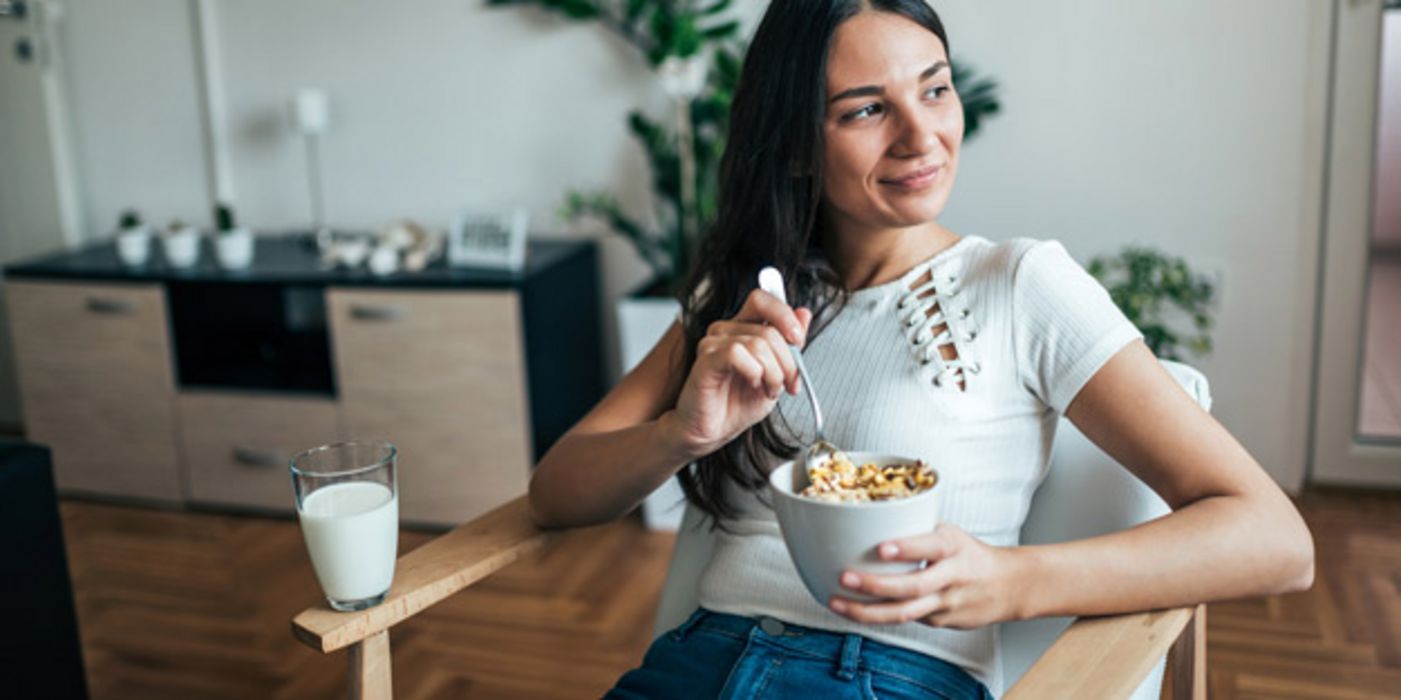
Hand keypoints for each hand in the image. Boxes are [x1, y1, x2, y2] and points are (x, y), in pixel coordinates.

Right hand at [667, 288, 812, 458]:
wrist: (714, 431)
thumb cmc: (737, 404)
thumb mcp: (777, 373)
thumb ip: (789, 344)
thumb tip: (804, 313)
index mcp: (743, 328)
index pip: (763, 300)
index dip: (785, 315)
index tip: (798, 340)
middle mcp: (726, 330)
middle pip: (770, 330)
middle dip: (789, 362)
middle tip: (789, 384)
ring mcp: (713, 343)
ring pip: (759, 344)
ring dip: (774, 373)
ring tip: (769, 390)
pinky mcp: (706, 359)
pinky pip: (738, 353)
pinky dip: (754, 372)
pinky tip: (753, 384)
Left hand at [827, 523, 1025, 629]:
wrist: (1008, 586)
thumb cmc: (969, 554)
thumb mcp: (949, 533)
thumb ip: (916, 530)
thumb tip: (869, 520)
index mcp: (953, 547)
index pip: (931, 547)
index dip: (906, 548)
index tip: (880, 548)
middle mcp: (951, 577)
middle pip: (913, 586)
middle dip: (875, 585)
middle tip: (845, 578)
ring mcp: (946, 603)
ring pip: (905, 613)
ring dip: (866, 611)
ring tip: (837, 602)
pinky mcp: (940, 622)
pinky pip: (905, 619)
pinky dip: (876, 616)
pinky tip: (853, 610)